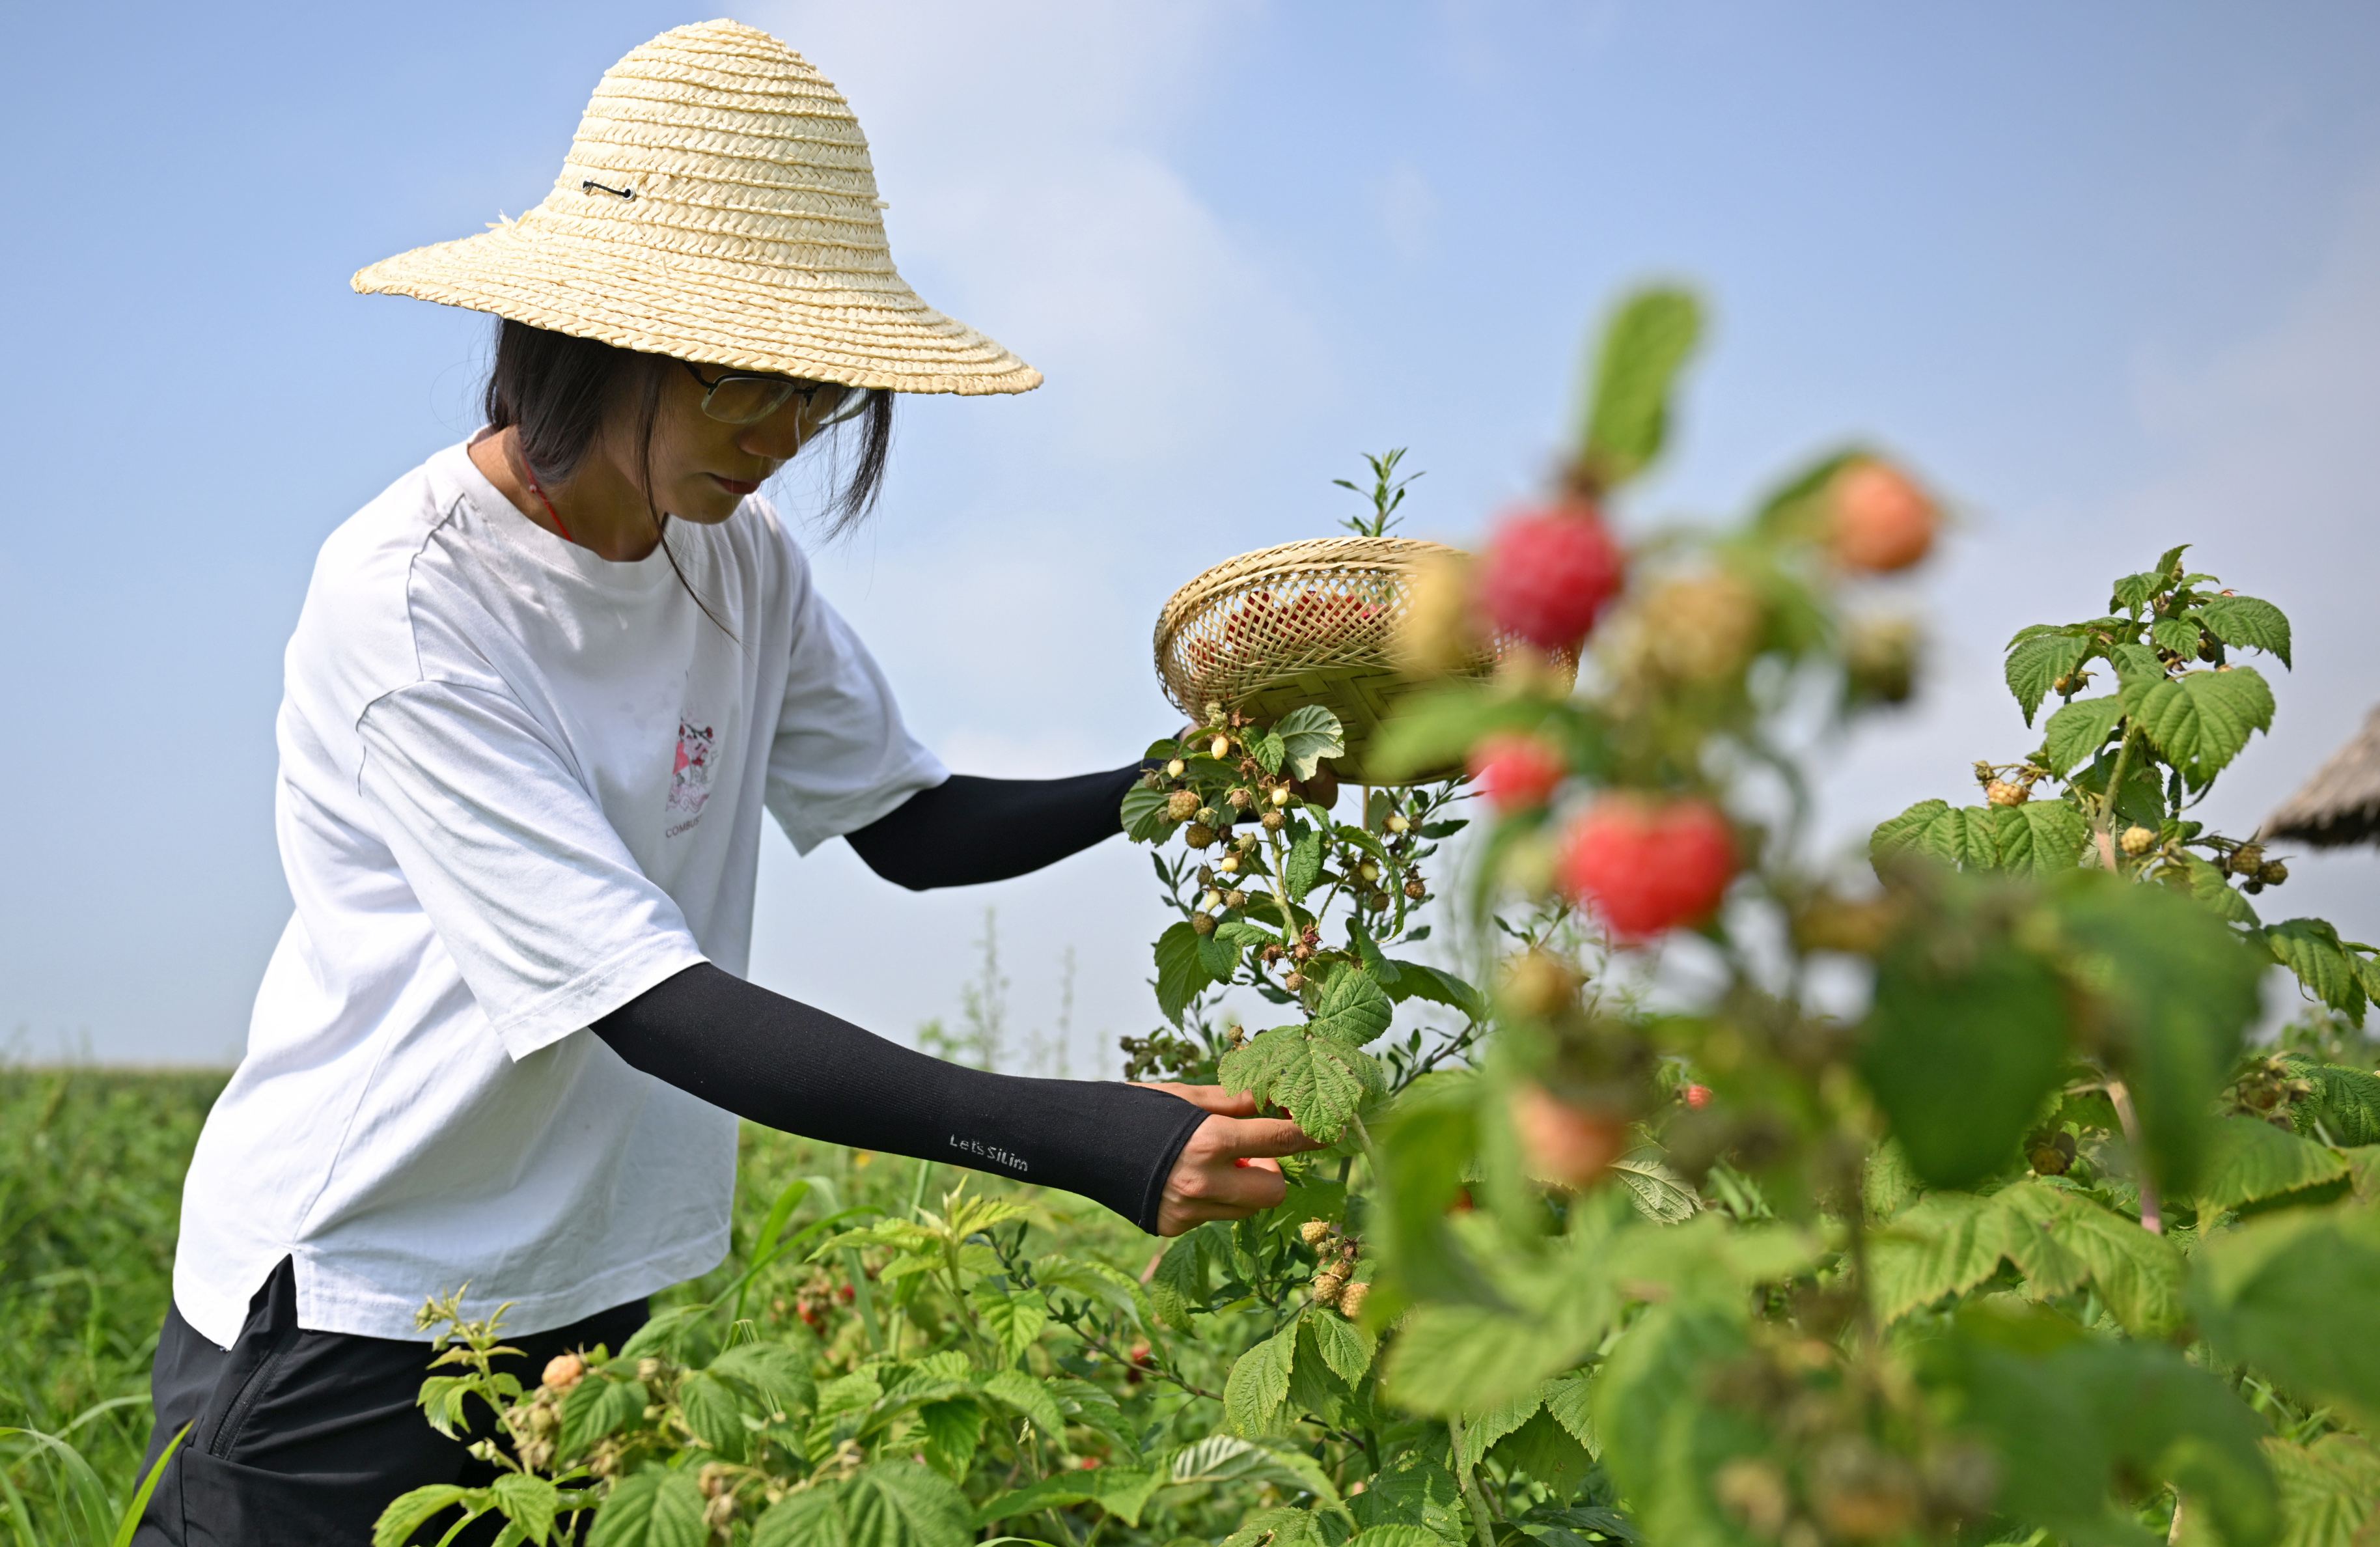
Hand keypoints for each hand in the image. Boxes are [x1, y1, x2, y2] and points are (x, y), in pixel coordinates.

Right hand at [1135, 1083, 1322, 1235]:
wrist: (1077, 1142)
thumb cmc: (1135, 1109)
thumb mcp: (1189, 1098)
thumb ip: (1239, 1103)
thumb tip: (1281, 1097)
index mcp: (1211, 1141)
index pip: (1282, 1141)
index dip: (1311, 1134)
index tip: (1332, 1130)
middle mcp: (1203, 1183)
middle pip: (1274, 1192)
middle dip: (1271, 1173)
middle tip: (1249, 1154)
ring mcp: (1188, 1211)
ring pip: (1246, 1208)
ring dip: (1241, 1188)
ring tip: (1208, 1163)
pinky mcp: (1173, 1227)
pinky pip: (1213, 1216)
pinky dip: (1209, 1199)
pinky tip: (1180, 1178)